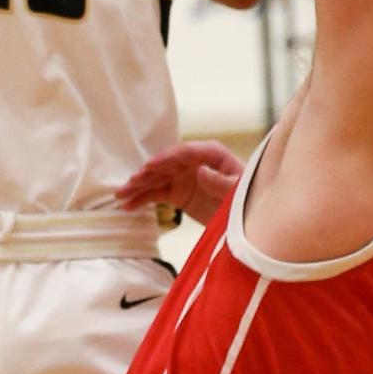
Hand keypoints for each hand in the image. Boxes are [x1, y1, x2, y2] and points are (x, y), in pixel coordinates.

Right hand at [116, 140, 243, 225]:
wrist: (252, 222)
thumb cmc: (251, 200)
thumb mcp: (240, 192)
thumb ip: (222, 182)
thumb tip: (200, 171)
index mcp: (212, 154)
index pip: (185, 152)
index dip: (166, 158)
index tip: (150, 166)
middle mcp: (194, 162)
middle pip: (166, 164)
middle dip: (147, 173)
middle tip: (130, 182)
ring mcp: (184, 178)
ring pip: (157, 179)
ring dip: (138, 186)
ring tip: (120, 195)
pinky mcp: (179, 194)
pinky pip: (156, 194)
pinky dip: (141, 199)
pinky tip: (127, 205)